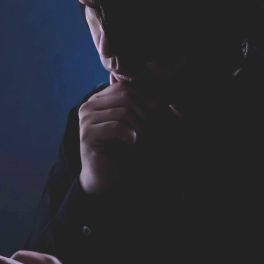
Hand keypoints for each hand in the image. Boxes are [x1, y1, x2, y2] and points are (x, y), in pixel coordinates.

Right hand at [78, 79, 163, 193]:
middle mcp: (90, 104)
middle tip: (154, 130)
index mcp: (101, 98)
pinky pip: (115, 126)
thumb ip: (152, 111)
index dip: (147, 99)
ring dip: (140, 126)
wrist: (107, 177)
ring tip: (144, 139)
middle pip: (126, 95)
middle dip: (146, 112)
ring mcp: (86, 118)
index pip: (127, 87)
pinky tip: (133, 142)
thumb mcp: (139, 126)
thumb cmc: (124, 150)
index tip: (159, 116)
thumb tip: (177, 106)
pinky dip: (130, 134)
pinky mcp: (87, 134)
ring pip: (123, 111)